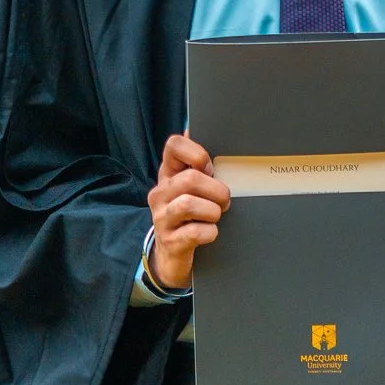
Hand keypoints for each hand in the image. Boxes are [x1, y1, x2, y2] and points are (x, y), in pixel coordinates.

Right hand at [147, 133, 229, 290]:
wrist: (172, 255)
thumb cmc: (188, 216)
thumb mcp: (190, 189)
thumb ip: (195, 165)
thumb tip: (192, 129)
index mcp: (167, 175)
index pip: (174, 146)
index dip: (197, 153)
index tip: (209, 169)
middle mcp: (160, 193)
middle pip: (191, 179)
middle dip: (217, 190)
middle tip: (224, 201)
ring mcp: (161, 217)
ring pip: (190, 204)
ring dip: (213, 211)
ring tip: (215, 216)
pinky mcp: (169, 241)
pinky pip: (195, 232)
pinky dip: (210, 232)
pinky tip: (210, 232)